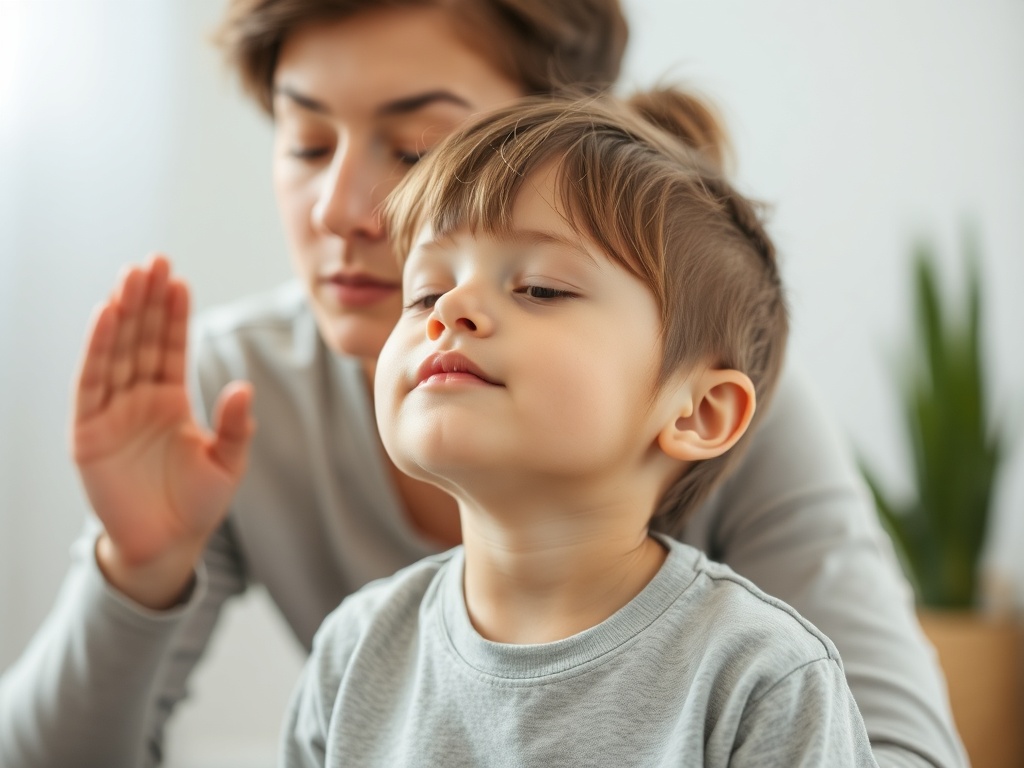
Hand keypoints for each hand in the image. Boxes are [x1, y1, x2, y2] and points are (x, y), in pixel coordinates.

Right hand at [73, 256, 254, 606]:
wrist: (168, 546)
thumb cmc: (198, 504)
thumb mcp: (227, 463)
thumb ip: (236, 426)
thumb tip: (244, 386)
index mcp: (171, 400)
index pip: (171, 346)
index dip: (174, 313)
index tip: (179, 277)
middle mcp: (139, 398)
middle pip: (142, 339)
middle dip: (147, 301)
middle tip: (154, 260)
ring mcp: (111, 412)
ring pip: (116, 352)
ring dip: (122, 314)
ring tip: (131, 277)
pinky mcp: (88, 432)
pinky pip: (91, 383)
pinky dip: (96, 349)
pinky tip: (106, 315)